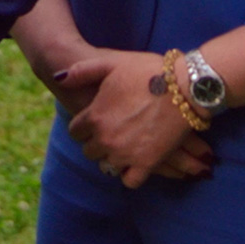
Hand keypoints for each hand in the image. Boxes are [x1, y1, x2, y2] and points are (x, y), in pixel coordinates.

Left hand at [63, 52, 210, 187]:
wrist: (185, 87)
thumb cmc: (148, 71)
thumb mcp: (112, 63)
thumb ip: (83, 71)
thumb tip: (59, 77)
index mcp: (94, 116)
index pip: (76, 131)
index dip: (84, 126)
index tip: (95, 121)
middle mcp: (105, 138)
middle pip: (89, 151)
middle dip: (97, 142)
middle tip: (111, 133)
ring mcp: (125, 154)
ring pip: (107, 166)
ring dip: (112, 158)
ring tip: (123, 147)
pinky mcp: (147, 164)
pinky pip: (130, 181)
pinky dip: (131, 174)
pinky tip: (136, 163)